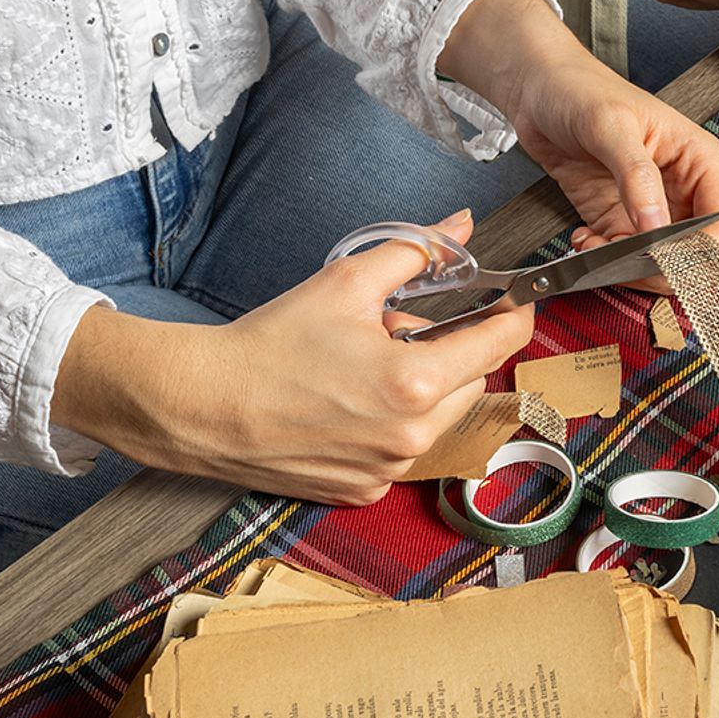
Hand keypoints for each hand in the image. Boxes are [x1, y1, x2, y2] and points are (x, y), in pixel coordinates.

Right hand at [52, 211, 534, 504]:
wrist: (203, 406)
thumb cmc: (271, 342)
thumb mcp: (345, 283)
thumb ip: (415, 251)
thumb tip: (459, 225)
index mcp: (417, 382)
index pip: (502, 342)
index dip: (514, 312)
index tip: (513, 298)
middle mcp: (413, 436)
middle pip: (474, 380)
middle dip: (452, 351)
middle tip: (401, 330)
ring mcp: (390, 471)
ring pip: (442, 419)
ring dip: (426, 391)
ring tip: (368, 370)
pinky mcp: (365, 492)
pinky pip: (404, 452)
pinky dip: (393, 427)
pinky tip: (348, 407)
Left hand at [442, 0, 718, 265]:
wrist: (538, 90)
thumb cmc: (580, 90)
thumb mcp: (610, 126)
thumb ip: (636, 177)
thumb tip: (656, 227)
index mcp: (700, 161)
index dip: (702, 251)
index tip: (663, 257)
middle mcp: (685, 189)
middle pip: (699, 253)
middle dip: (663, 266)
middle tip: (623, 261)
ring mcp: (653, 209)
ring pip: (662, 263)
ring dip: (630, 268)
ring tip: (595, 246)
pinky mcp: (621, 220)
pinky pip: (626, 258)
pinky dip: (605, 261)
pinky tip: (584, 239)